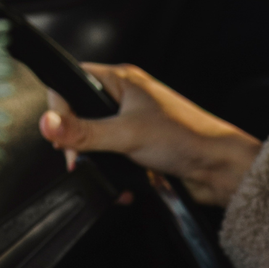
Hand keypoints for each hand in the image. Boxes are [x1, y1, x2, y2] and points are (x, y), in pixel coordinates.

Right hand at [41, 63, 261, 205]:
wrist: (221, 169)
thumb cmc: (187, 138)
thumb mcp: (126, 135)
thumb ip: (83, 132)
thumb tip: (47, 125)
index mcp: (122, 81)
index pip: (71, 82)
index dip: (60, 108)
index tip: (61, 134)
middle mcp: (126, 100)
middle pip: (80, 117)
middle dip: (79, 145)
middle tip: (81, 160)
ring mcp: (133, 126)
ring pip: (96, 144)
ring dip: (100, 164)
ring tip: (110, 173)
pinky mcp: (141, 150)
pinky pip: (114, 162)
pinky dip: (116, 176)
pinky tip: (127, 186)